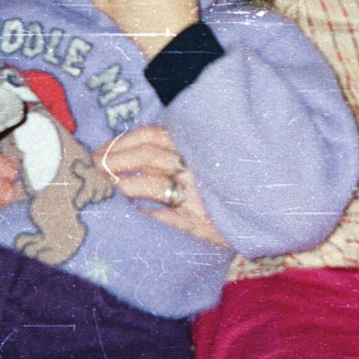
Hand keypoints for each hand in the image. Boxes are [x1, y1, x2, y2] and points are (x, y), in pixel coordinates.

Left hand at [95, 125, 228, 247]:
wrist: (266, 208)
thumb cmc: (229, 179)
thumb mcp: (206, 155)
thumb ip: (177, 147)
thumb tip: (128, 149)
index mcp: (194, 144)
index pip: (149, 135)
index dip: (119, 143)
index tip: (98, 153)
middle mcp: (195, 165)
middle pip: (145, 157)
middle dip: (112, 163)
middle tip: (92, 171)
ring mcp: (197, 195)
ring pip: (150, 185)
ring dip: (122, 186)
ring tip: (104, 191)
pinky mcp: (199, 224)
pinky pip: (164, 217)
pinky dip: (143, 214)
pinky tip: (128, 214)